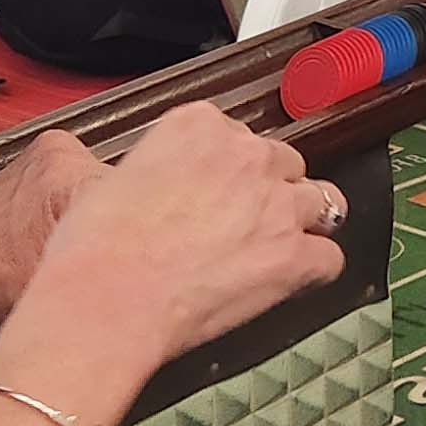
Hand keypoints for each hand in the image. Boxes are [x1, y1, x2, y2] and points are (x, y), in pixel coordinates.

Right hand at [8, 103, 349, 369]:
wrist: (108, 298)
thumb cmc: (97, 249)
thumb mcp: (100, 181)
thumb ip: (130, 166)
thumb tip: (105, 168)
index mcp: (199, 127)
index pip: (237, 136)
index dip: (229, 169)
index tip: (214, 191)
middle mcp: (247, 155)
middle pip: (283, 164)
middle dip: (268, 193)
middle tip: (239, 226)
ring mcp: (278, 204)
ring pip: (322, 201)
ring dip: (303, 223)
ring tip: (273, 250)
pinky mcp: (294, 255)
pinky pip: (329, 258)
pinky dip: (313, 271)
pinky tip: (289, 282)